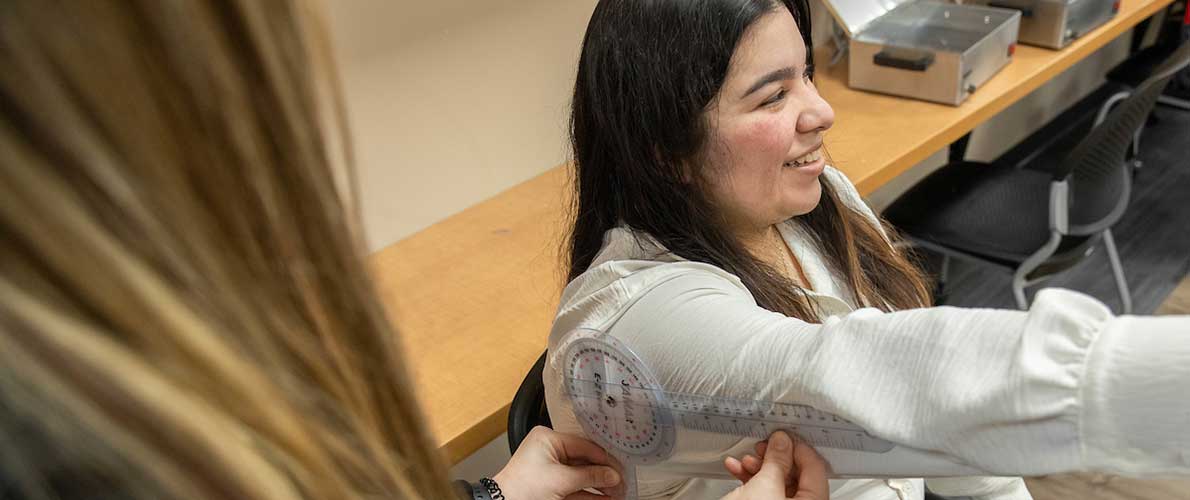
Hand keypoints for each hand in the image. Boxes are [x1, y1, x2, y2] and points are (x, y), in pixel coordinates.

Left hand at [493, 426, 624, 499]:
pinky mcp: (551, 487)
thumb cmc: (522, 489)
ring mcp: (550, 470)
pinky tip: (605, 498)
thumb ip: (590, 477)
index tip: (620, 469)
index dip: (604, 458)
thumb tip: (612, 475)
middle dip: (604, 474)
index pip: (584, 445)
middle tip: (622, 483)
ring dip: (599, 486)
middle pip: (585, 461)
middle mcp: (549, 451)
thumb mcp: (561, 480)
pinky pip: (575, 488)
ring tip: (618, 493)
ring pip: (581, 476)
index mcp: (548, 439)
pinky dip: (589, 494)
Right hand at [721, 431, 829, 499]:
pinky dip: (749, 479)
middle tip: (763, 447)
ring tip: (744, 460)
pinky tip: (735, 469)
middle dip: (774, 459)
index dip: (798, 448)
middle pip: (795, 476)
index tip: (784, 436)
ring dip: (758, 467)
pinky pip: (763, 493)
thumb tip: (783, 442)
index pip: (816, 468)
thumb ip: (777, 460)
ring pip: (776, 483)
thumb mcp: (765, 485)